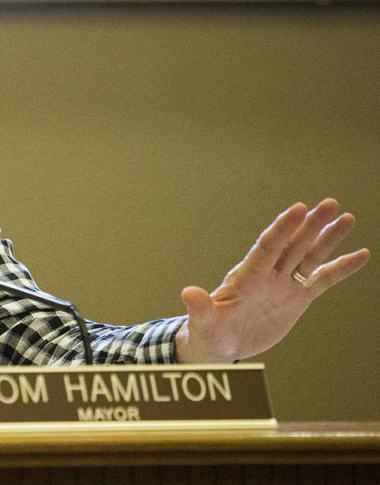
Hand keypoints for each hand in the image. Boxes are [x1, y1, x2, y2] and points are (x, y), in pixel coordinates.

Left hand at [175, 199, 369, 363]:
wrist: (219, 346)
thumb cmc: (206, 333)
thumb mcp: (202, 324)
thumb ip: (200, 308)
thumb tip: (189, 292)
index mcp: (245, 277)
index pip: (267, 247)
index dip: (282, 228)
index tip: (298, 208)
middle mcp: (267, 275)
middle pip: (292, 245)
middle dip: (311, 224)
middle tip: (331, 203)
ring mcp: (283, 285)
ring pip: (309, 256)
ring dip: (328, 238)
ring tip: (346, 217)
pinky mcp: (296, 299)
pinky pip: (323, 280)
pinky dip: (341, 268)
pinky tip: (360, 254)